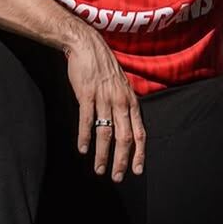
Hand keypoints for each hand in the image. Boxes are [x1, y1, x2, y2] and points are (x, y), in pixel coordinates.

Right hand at [65, 28, 145, 181]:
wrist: (88, 46)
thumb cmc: (104, 67)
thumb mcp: (121, 86)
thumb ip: (124, 106)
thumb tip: (126, 127)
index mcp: (131, 101)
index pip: (140, 133)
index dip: (139, 153)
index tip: (137, 170)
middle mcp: (120, 102)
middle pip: (124, 138)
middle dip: (121, 160)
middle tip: (116, 177)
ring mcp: (104, 99)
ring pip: (105, 133)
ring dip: (102, 154)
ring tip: (99, 169)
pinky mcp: (87, 95)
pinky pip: (86, 120)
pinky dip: (84, 137)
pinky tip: (82, 149)